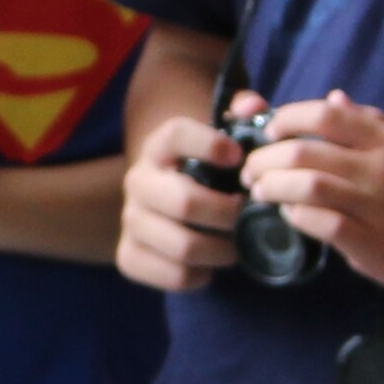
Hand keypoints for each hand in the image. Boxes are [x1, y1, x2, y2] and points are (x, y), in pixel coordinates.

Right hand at [118, 90, 254, 290]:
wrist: (163, 198)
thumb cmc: (205, 167)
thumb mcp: (223, 135)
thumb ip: (243, 115)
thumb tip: (254, 107)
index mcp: (159, 147)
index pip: (176, 135)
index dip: (209, 144)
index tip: (238, 158)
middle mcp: (138, 180)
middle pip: (185, 202)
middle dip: (227, 214)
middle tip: (247, 215)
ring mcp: (130, 220)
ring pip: (182, 245)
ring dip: (220, 250)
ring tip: (237, 245)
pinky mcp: (128, 255)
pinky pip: (172, 275)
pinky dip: (200, 275)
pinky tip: (210, 266)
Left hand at [246, 92, 383, 301]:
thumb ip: (370, 125)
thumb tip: (333, 99)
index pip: (326, 115)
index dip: (287, 118)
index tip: (270, 131)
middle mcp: (382, 168)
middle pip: (305, 151)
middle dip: (265, 159)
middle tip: (252, 170)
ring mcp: (377, 206)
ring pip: (308, 186)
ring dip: (273, 188)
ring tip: (261, 192)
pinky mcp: (372, 243)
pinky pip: (321, 224)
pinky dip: (296, 217)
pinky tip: (289, 215)